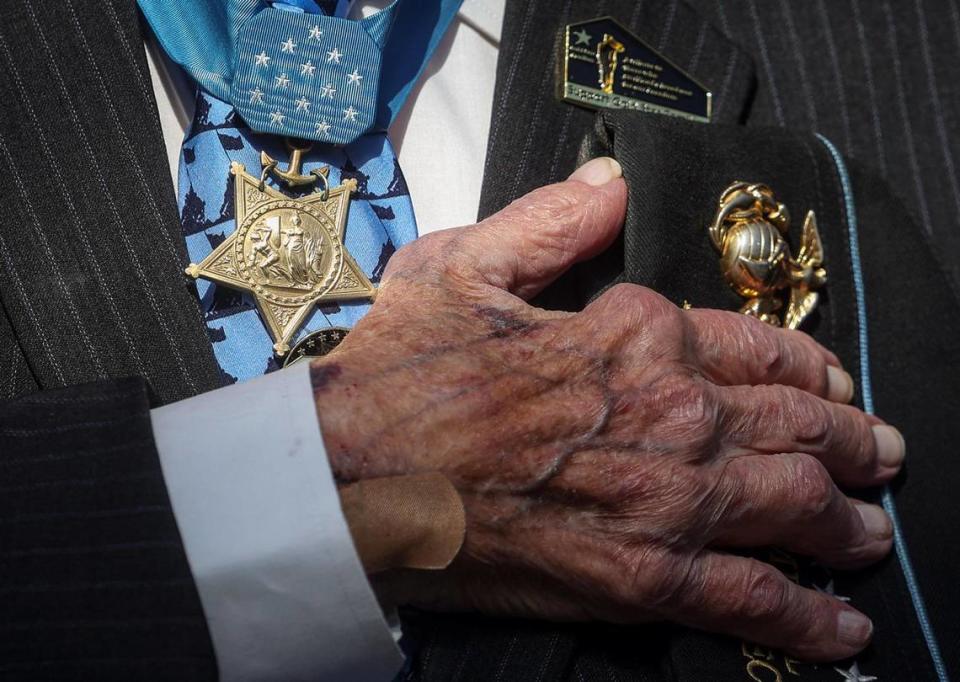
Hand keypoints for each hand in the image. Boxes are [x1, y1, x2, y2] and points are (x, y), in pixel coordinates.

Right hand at [312, 157, 904, 660]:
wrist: (350, 478)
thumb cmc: (396, 375)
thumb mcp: (460, 268)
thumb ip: (549, 223)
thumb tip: (610, 185)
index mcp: (633, 332)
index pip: (757, 348)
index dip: (806, 368)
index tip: (831, 384)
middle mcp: (670, 410)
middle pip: (798, 427)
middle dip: (851, 443)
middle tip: (878, 456)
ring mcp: (664, 496)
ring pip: (796, 508)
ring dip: (845, 522)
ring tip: (868, 532)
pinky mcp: (640, 576)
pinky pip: (751, 599)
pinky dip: (805, 616)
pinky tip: (837, 627)